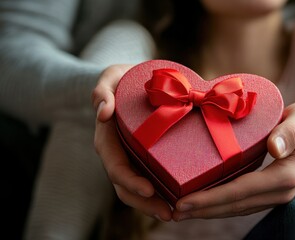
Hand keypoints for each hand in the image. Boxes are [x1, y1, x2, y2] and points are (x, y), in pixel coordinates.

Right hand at [92, 64, 171, 221]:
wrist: (132, 81)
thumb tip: (102, 113)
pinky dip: (161, 192)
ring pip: (137, 189)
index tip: (149, 190)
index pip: (115, 166)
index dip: (130, 181)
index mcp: (108, 139)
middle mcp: (118, 153)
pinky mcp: (145, 157)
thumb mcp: (110, 77)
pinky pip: (150, 178)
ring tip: (175, 213)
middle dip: (145, 203)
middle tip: (169, 213)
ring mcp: (131, 158)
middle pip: (126, 186)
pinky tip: (178, 199)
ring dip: (153, 205)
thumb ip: (102, 90)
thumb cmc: (122, 79)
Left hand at [172, 101, 294, 220]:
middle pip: (235, 205)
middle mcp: (279, 191)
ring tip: (182, 211)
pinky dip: (220, 205)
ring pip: (237, 208)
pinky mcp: (268, 192)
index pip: (242, 191)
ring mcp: (274, 195)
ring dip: (209, 211)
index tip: (184, 201)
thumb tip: (274, 148)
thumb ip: (289, 133)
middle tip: (174, 211)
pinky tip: (203, 203)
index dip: (212, 198)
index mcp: (286, 175)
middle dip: (203, 209)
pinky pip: (241, 203)